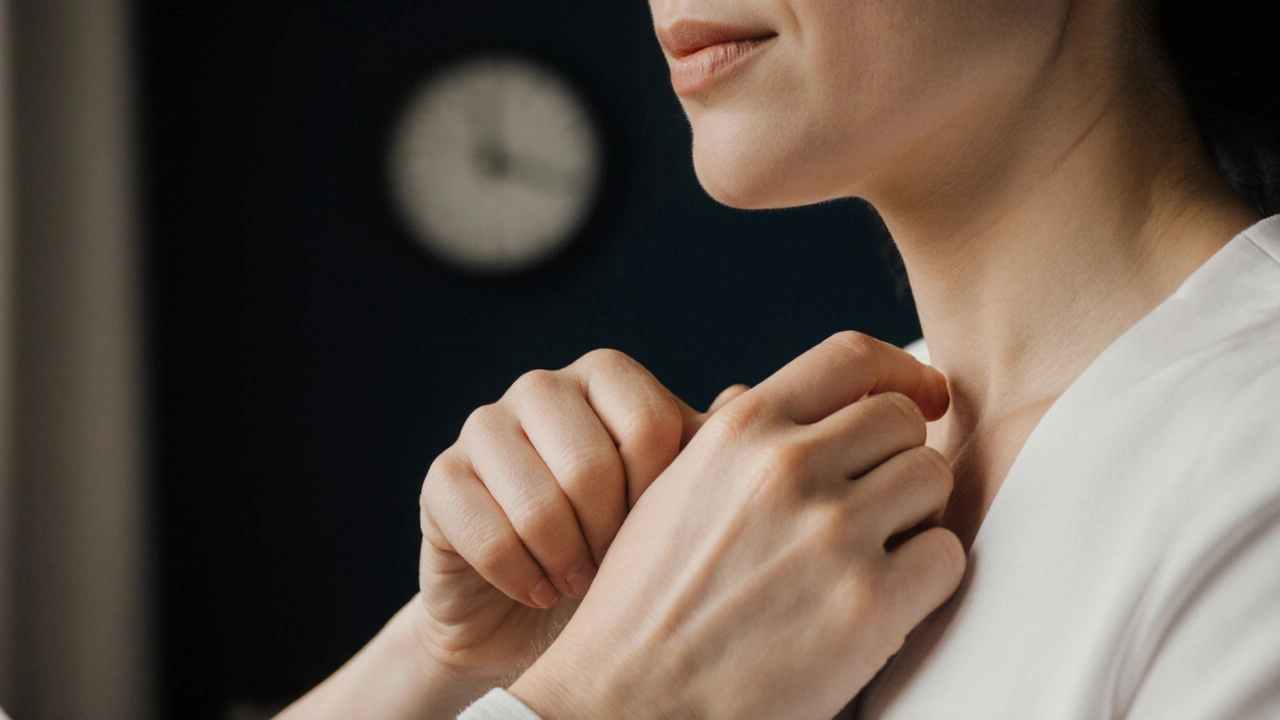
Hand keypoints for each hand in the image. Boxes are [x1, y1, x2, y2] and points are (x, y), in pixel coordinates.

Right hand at [414, 349, 750, 683]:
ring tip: (580, 585)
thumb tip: (743, 394)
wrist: (536, 613)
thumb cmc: (622, 548)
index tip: (664, 535)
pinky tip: (537, 592)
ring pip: (537, 503)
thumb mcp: (676, 502)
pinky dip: (521, 578)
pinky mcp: (440, 478)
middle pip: (591, 467)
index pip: (651, 426)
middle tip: (616, 572)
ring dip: (567, 564)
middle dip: (611, 540)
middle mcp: (541, 388)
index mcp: (606, 378)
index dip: (661, 500)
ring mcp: (483, 427)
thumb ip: (707, 452)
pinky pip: (487, 534)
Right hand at [509, 332, 962, 719]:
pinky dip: (924, 579)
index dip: (901, 372)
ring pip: (931, 479)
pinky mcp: (869, 603)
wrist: (630, 703)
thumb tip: (762, 393)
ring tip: (871, 556)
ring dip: (914, 516)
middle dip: (898, 459)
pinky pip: (945, 556)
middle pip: (902, 420)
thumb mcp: (670, 493)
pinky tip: (879, 602)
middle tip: (878, 506)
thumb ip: (728, 440)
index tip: (921, 396)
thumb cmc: (646, 605)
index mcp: (737, 431)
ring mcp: (831, 532)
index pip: (851, 356)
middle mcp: (786, 466)